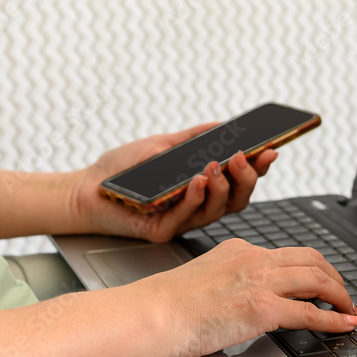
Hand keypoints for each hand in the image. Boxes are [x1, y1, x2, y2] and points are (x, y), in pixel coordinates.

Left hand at [69, 122, 278, 241]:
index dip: (258, 169)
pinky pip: (186, 217)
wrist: (85, 189)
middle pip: (237, 200)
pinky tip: (196, 180)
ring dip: (222, 186)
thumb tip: (223, 126)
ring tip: (218, 165)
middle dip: (247, 179)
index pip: (239, 181)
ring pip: (217, 211)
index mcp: (201, 188)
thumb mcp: (161, 145)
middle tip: (247, 158)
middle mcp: (197, 207)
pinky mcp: (163, 231)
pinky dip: (195, 197)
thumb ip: (192, 138)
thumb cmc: (121, 171)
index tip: (271, 149)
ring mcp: (181, 221)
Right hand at [137, 239, 356, 356]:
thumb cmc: (166, 305)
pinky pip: (310, 313)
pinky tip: (344, 326)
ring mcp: (259, 282)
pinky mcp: (262, 308)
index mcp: (238, 250)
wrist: (152, 313)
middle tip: (342, 295)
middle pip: (311, 259)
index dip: (311, 268)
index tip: (320, 282)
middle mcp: (253, 259)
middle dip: (334, 277)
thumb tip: (240, 303)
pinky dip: (334, 320)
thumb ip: (227, 284)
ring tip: (349, 309)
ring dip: (340, 296)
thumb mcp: (203, 279)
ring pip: (317, 280)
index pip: (285, 254)